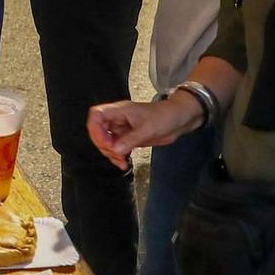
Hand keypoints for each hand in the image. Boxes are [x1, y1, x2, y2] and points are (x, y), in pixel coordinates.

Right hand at [87, 95, 204, 169]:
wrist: (179, 120)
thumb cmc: (164, 118)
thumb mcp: (147, 129)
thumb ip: (130, 140)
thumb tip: (114, 150)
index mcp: (119, 111)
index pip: (97, 115)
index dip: (96, 129)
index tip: (105, 143)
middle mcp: (117, 119)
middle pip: (98, 131)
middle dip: (104, 145)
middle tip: (116, 155)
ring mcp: (122, 129)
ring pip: (107, 141)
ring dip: (110, 153)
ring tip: (122, 162)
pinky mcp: (128, 138)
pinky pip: (116, 148)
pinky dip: (117, 156)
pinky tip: (123, 163)